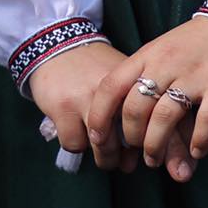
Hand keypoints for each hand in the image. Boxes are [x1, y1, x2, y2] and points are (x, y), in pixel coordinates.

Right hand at [28, 45, 136, 170]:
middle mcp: (113, 91)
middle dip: (123, 157)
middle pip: (127, 139)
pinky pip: (75, 143)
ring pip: (101, 146)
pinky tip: (77, 135)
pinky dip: (76, 144)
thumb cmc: (93, 69)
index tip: (140, 151)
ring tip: (101, 155)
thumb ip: (133, 113)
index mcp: (132, 82)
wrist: (58, 46)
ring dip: (102, 157)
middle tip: (120, 161)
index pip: (149, 122)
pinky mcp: (64, 107)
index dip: (147, 143)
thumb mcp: (120, 80)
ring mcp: (88, 98)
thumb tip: (136, 158)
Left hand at [86, 19, 207, 184]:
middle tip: (139, 153)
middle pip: (136, 108)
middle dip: (132, 139)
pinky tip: (196, 151)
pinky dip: (199, 142)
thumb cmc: (198, 42)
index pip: (112, 86)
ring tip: (156, 160)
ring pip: (165, 118)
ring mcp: (195, 74)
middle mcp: (166, 64)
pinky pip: (206, 120)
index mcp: (148, 54)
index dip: (100, 116)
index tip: (98, 139)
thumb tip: (125, 114)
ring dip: (157, 147)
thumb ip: (145, 75)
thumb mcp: (163, 49)